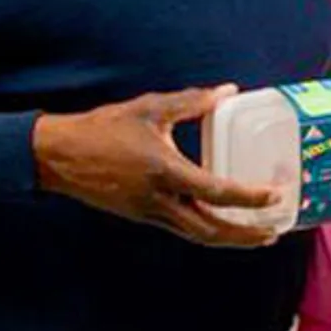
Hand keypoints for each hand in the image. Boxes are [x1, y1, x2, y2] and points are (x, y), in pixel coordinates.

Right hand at [32, 85, 279, 246]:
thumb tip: (228, 91)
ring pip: (196, 235)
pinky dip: (207, 230)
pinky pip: (181, 229)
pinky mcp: (141, 215)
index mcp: (164, 172)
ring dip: (228, 239)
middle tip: (273, 232)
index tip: (274, 195)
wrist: (57, 156)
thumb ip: (192, 101)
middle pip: (210, 231)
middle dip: (245, 235)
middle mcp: (158, 199)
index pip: (216, 193)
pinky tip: (221, 222)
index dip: (249, 197)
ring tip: (257, 235)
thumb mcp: (149, 109)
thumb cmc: (102, 129)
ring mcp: (148, 212)